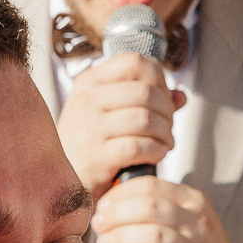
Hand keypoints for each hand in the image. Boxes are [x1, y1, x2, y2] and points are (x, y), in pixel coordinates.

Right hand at [54, 53, 183, 199]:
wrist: (62, 181)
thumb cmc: (89, 144)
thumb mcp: (107, 114)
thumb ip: (145, 101)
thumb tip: (180, 96)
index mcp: (90, 82)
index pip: (134, 62)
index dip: (158, 77)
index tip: (163, 97)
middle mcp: (87, 100)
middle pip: (146, 91)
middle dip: (167, 111)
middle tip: (168, 127)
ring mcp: (90, 128)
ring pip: (146, 119)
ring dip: (165, 133)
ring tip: (165, 143)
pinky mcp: (97, 157)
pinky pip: (139, 147)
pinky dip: (156, 151)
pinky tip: (156, 155)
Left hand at [92, 176, 242, 242]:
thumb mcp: (186, 218)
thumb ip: (157, 207)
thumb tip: (112, 204)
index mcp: (193, 200)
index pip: (151, 186)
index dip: (120, 194)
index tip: (103, 206)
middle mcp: (198, 221)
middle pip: (150, 207)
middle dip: (117, 214)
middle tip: (99, 225)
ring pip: (155, 236)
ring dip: (123, 238)